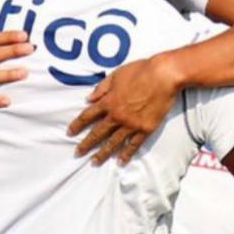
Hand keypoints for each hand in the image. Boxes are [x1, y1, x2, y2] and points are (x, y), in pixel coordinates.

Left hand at [67, 54, 182, 164]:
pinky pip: (134, 144)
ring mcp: (131, 124)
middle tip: (78, 153)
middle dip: (86, 144)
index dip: (77, 125)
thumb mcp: (116, 75)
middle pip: (97, 133)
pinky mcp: (145, 129)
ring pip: (113, 142)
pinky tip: (120, 161)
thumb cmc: (140, 71)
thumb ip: (101, 88)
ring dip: (103, 153)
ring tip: (95, 162)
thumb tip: (88, 99)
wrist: (163, 76)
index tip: (70, 133)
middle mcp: (117, 116)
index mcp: (108, 101)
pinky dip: (127, 154)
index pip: (87, 116)